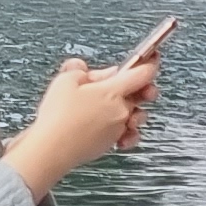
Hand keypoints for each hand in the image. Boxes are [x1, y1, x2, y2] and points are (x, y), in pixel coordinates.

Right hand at [3, 53, 160, 199]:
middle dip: (140, 87)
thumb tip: (87, 69)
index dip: (150, 62)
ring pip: (136, 114)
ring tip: (112, 105)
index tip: (152, 56)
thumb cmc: (58, 117)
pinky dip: (127, 131)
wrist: (52, 148)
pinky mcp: (111, 142)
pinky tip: (118, 129)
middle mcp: (121, 110)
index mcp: (113, 91)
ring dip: (132, 108)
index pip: (143, 73)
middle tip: (129, 83)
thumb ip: (80, 70)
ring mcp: (118, 128)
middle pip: (143, 94)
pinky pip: (128, 134)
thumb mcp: (65, 81)